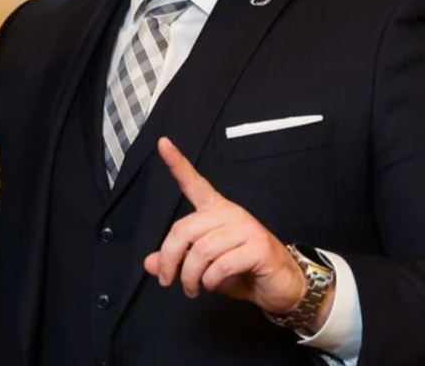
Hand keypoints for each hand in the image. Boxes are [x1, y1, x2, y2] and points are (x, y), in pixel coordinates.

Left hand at [144, 137, 311, 316]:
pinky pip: (221, 264)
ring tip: (192, 288)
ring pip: (202, 250)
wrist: (282, 286)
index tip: (162, 143)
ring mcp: (246, 228)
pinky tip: (212, 285)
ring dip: (191, 276)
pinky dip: (210, 280)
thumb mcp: (202, 267)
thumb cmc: (242, 271)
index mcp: (215, 210)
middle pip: (185, 229)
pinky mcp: (258, 247)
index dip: (176, 163)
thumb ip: (177, 261)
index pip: (193, 183)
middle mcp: (230, 213)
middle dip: (170, 259)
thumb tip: (149, 263)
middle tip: (168, 280)